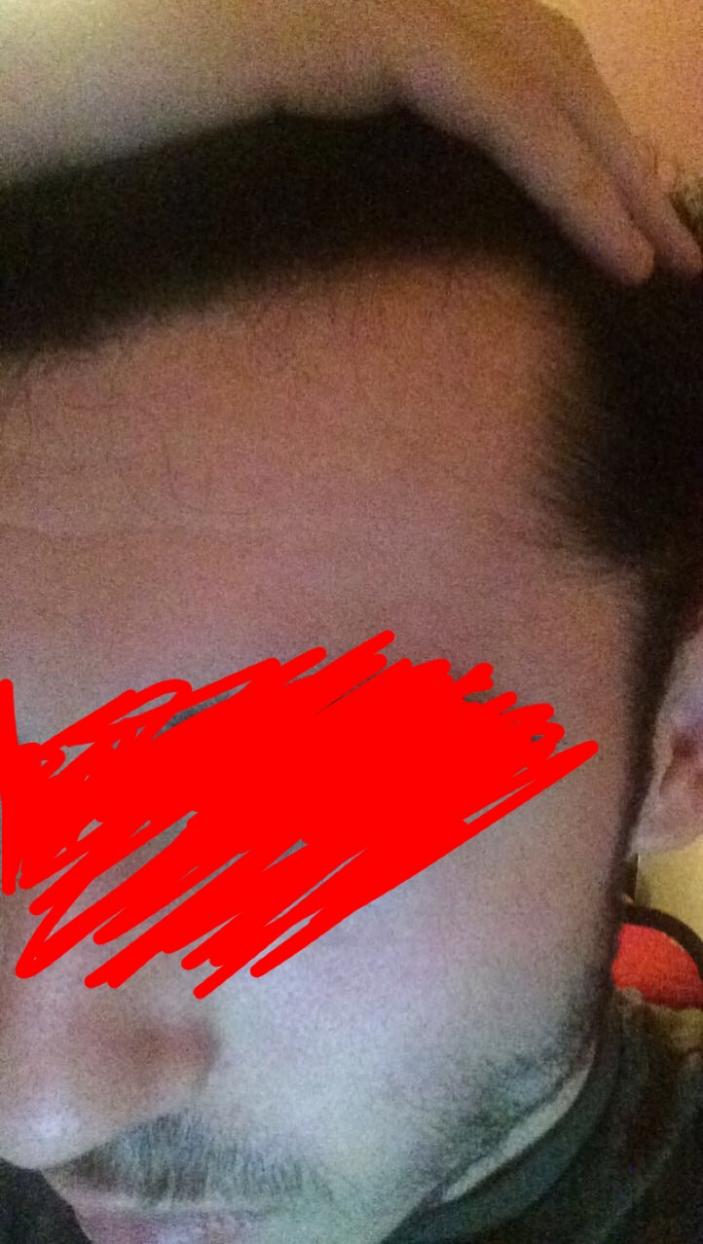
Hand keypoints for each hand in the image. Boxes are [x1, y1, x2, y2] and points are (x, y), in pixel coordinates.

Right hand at [2, 0, 699, 282]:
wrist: (41, 74)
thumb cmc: (126, 111)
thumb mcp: (271, 117)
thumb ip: (349, 117)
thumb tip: (405, 169)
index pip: (516, 55)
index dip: (586, 131)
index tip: (632, 209)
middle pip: (549, 59)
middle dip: (622, 155)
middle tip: (677, 245)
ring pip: (540, 77)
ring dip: (617, 174)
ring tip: (664, 262)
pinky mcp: (356, 24)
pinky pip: (494, 103)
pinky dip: (567, 175)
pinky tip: (615, 247)